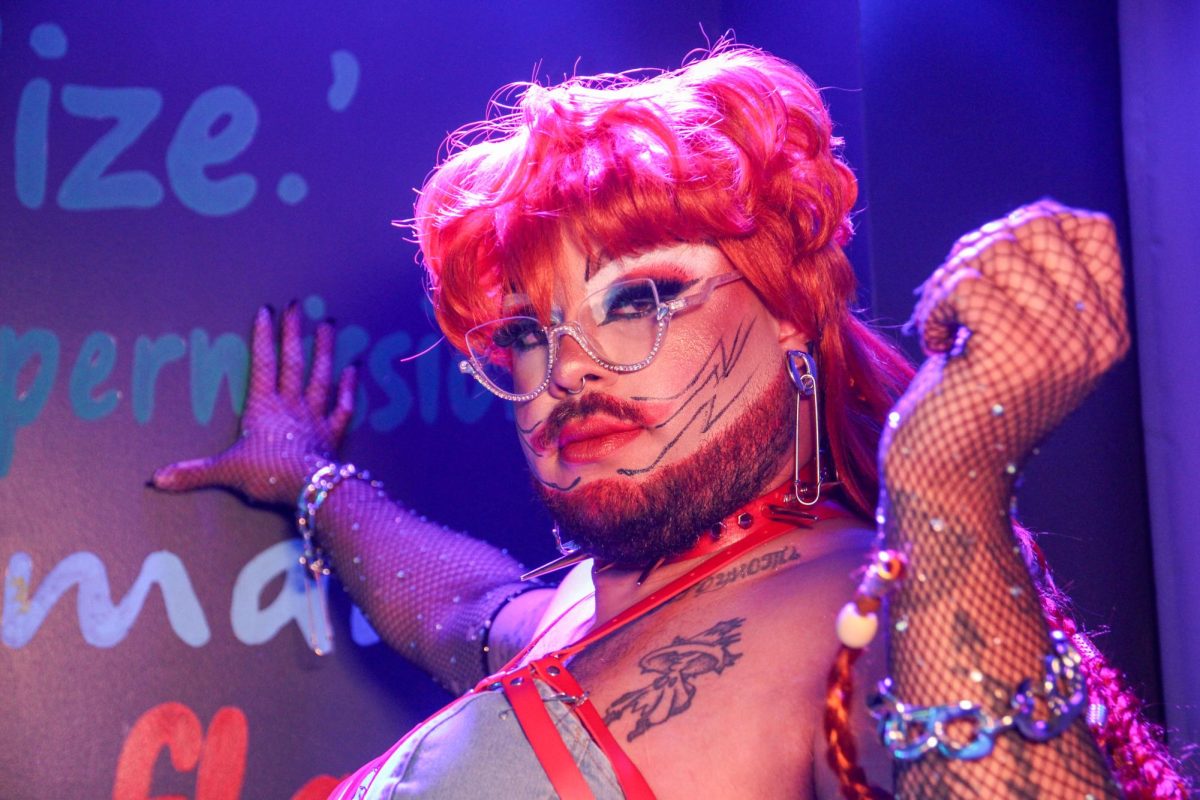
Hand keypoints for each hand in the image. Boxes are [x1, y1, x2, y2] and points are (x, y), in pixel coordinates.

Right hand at [151, 303, 356, 504]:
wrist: (307, 488)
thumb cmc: (267, 474)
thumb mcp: (225, 471)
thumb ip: (194, 472)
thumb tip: (157, 479)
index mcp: (264, 407)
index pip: (263, 364)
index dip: (264, 337)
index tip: (266, 311)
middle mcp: (291, 405)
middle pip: (294, 362)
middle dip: (294, 332)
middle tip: (298, 305)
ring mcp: (315, 417)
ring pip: (321, 376)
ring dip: (325, 350)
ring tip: (329, 324)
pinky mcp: (333, 433)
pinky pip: (343, 405)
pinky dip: (349, 388)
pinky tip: (354, 368)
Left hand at [882, 199, 1128, 495]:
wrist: (945, 480)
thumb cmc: (967, 404)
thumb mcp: (1021, 338)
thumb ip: (1036, 284)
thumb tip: (1027, 219)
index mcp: (1107, 328)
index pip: (1090, 228)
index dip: (1027, 227)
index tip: (986, 269)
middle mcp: (1095, 336)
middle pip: (1037, 229)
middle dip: (977, 249)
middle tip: (951, 298)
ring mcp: (1061, 345)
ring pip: (998, 251)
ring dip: (949, 279)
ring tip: (941, 323)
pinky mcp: (1014, 353)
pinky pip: (968, 283)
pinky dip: (937, 305)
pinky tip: (935, 342)